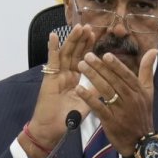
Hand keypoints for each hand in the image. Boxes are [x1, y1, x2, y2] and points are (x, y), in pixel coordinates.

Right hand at [22, 24, 95, 156]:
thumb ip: (95, 91)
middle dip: (81, 39)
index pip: (83, 58)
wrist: (52, 130)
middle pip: (74, 52)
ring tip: (77, 27)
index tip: (95, 34)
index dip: (88, 46)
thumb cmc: (67, 118)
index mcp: (74, 78)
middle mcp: (65, 74)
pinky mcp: (49, 79)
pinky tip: (54, 36)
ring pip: (65, 53)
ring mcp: (56, 75)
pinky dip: (52, 47)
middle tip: (88, 26)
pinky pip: (51, 61)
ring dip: (71, 39)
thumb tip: (109, 83)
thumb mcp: (86, 103)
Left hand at [75, 48, 157, 157]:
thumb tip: (153, 50)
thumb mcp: (148, 92)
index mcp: (139, 91)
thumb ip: (147, 71)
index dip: (116, 65)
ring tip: (81, 66)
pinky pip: (99, 107)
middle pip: (114, 81)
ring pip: (106, 91)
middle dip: (100, 67)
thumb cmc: (143, 114)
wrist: (141, 143)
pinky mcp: (111, 122)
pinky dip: (89, 98)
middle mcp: (131, 99)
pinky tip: (79, 89)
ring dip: (93, 77)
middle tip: (87, 56)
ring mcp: (120, 111)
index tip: (105, 55)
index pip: (127, 75)